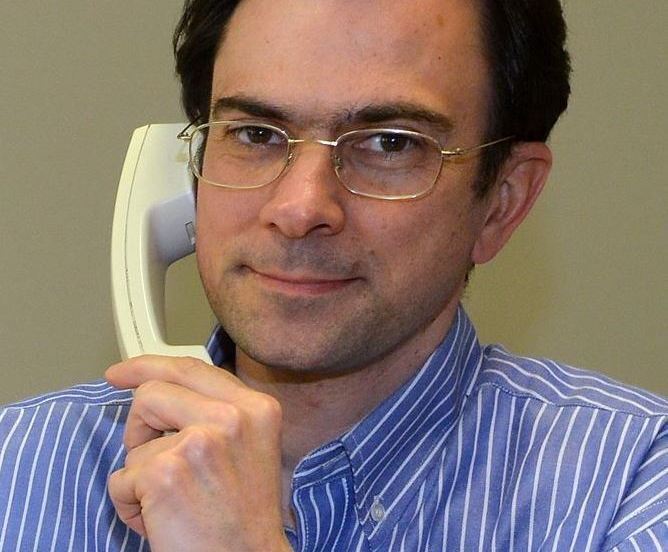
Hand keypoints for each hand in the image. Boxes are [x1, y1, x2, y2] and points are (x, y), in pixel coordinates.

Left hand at [106, 355, 290, 551]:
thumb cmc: (243, 517)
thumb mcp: (248, 447)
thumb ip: (216, 412)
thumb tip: (163, 388)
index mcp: (256, 407)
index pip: (190, 368)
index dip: (147, 366)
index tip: (120, 373)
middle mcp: (232, 416)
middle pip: (153, 392)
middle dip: (139, 427)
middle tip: (151, 462)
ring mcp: (200, 441)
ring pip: (135, 440)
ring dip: (140, 474)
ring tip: (171, 501)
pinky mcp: (166, 473)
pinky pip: (121, 478)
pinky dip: (130, 505)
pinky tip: (161, 520)